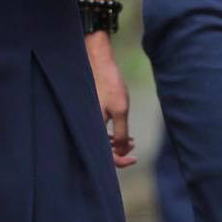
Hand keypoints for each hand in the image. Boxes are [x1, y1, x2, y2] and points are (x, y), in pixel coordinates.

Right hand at [86, 31, 136, 167]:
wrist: (97, 61)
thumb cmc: (109, 84)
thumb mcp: (121, 110)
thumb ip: (122, 134)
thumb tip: (123, 151)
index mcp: (92, 127)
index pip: (105, 156)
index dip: (121, 160)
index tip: (134, 158)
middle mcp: (86, 125)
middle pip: (101, 149)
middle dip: (118, 152)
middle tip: (133, 150)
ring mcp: (87, 117)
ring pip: (100, 139)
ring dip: (115, 142)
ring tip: (131, 140)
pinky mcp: (89, 111)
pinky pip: (97, 129)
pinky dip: (110, 132)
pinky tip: (121, 129)